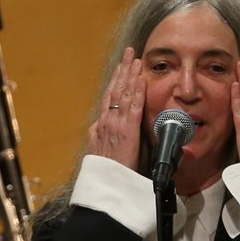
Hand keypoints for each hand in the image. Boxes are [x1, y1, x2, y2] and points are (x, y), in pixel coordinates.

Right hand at [86, 46, 144, 170]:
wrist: (104, 187)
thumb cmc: (106, 174)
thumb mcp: (98, 152)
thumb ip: (100, 138)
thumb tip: (98, 128)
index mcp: (100, 127)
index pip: (108, 99)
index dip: (115, 82)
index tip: (120, 69)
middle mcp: (106, 121)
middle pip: (114, 90)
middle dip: (121, 70)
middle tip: (128, 53)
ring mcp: (116, 124)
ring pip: (123, 93)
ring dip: (130, 74)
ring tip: (135, 57)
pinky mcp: (127, 130)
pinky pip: (134, 106)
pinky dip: (137, 89)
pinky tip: (141, 77)